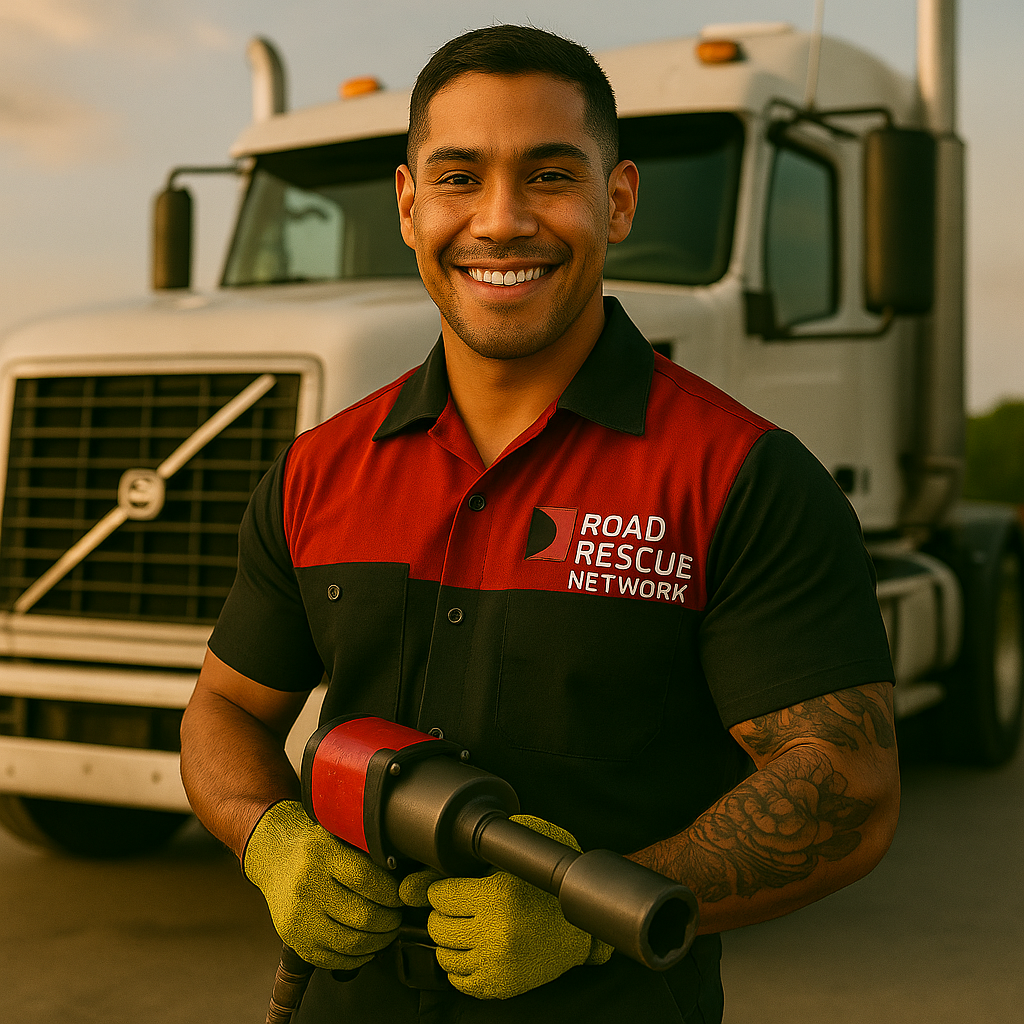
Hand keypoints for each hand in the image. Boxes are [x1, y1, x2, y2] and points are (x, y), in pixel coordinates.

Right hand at [243, 800, 402, 969]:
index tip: (401, 896)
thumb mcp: (338, 834)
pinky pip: (332, 959)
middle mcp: (307, 885)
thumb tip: (404, 874)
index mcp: (322, 854)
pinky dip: (357, 958)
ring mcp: (298, 916)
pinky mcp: (293, 939)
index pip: (367, 880)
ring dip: (378, 942)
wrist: (273, 855)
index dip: (392, 893)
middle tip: (396, 916)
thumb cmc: (314, 845)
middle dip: (389, 921)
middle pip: (362, 915)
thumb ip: (366, 850)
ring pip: (350, 942)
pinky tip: (366, 946)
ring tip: (386, 931)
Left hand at [422, 814, 612, 999]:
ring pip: (443, 955)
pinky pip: (457, 981)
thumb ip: (469, 866)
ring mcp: (495, 962)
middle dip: (442, 917)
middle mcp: (495, 930)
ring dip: (449, 942)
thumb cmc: (539, 895)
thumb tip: (416, 883)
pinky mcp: (498, 985)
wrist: (575, 931)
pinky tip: (472, 953)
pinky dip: (459, 967)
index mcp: (497, 895)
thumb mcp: (507, 868)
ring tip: (466, 932)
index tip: (452, 891)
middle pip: (437, 926)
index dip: (442, 892)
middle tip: (459, 913)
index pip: (439, 895)